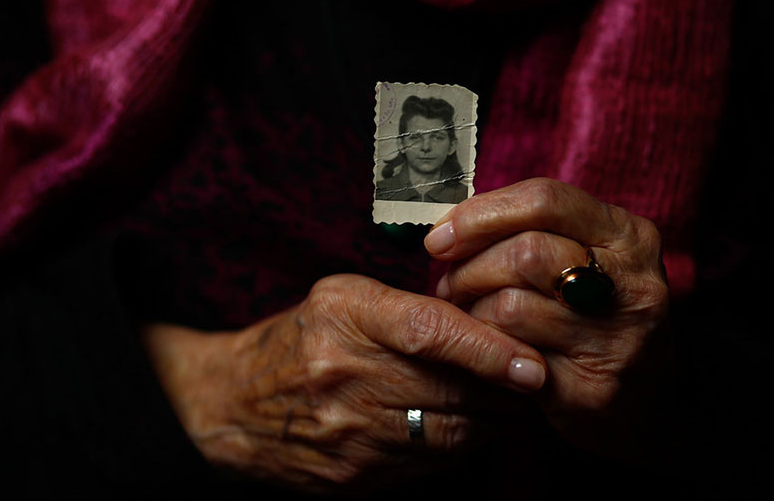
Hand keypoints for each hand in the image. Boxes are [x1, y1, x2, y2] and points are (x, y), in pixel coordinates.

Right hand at [141, 274, 546, 493]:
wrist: (233, 404)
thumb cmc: (302, 337)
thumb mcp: (343, 296)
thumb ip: (409, 304)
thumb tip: (488, 318)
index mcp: (345, 316)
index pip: (429, 331)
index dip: (487, 349)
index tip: (532, 363)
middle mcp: (345, 375)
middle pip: (450, 389)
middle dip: (506, 390)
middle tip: (541, 377)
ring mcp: (349, 432)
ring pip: (450, 432)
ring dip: (494, 420)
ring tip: (517, 402)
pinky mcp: (354, 475)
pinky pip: (431, 463)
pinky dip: (463, 445)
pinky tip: (475, 425)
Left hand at [424, 178, 668, 450]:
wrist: (649, 402)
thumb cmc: (599, 316)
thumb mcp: (590, 260)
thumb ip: (536, 232)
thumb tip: (451, 224)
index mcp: (629, 236)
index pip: (545, 199)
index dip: (481, 214)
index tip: (441, 236)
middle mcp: (633, 283)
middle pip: (526, 252)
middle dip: (470, 267)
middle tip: (450, 284)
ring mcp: (615, 338)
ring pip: (511, 305)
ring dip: (470, 310)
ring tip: (465, 314)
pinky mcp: (590, 387)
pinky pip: (510, 355)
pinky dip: (483, 346)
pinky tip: (483, 346)